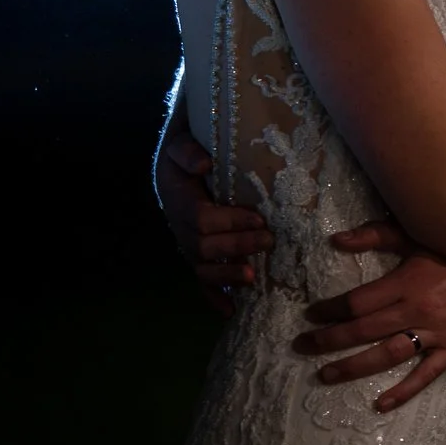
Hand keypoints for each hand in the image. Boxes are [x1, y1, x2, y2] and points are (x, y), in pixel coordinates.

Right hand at [157, 129, 272, 315]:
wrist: (184, 143)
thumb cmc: (192, 138)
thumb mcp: (184, 135)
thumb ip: (187, 149)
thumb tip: (202, 165)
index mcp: (175, 193)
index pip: (200, 218)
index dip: (229, 222)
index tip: (258, 219)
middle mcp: (177, 220)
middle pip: (202, 245)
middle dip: (236, 247)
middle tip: (269, 241)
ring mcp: (185, 237)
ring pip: (200, 265)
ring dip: (226, 275)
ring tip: (254, 279)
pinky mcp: (195, 247)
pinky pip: (200, 276)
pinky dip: (213, 294)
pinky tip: (230, 309)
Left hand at [294, 220, 445, 411]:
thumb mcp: (419, 236)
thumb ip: (376, 236)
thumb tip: (335, 240)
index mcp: (405, 283)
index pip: (356, 302)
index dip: (329, 309)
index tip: (310, 314)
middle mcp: (415, 311)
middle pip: (363, 331)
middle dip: (329, 340)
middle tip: (303, 346)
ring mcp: (434, 333)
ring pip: (386, 355)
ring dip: (352, 367)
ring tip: (325, 375)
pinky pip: (425, 375)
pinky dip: (403, 391)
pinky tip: (380, 404)